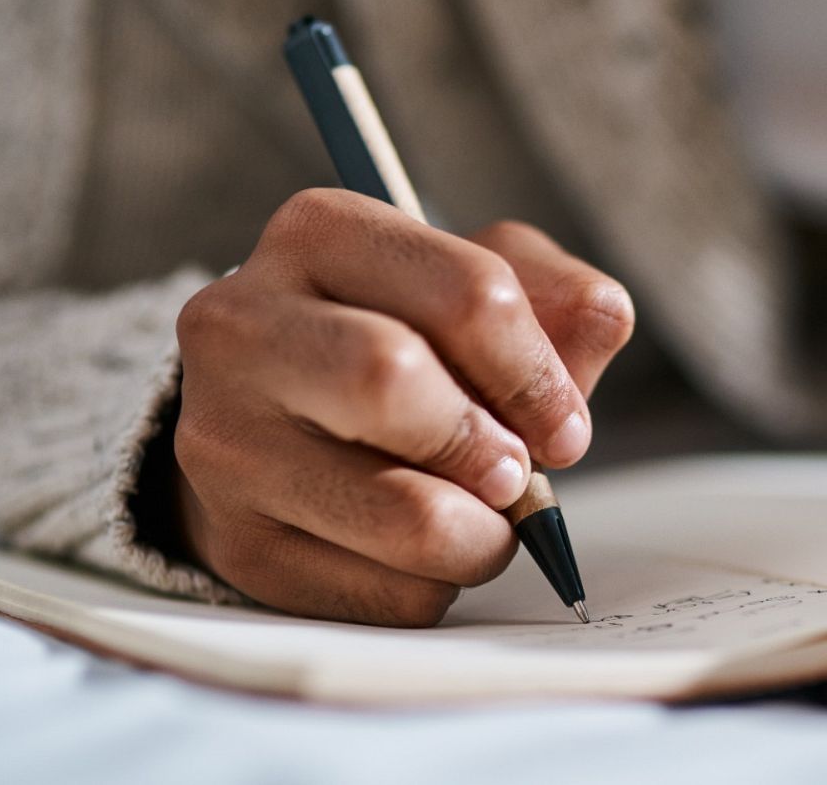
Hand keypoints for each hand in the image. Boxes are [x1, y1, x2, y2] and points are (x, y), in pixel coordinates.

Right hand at [171, 189, 633, 624]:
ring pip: (404, 513)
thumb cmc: (403, 344)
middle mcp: (242, 325)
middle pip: (394, 379)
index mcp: (320, 233)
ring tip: (479, 519)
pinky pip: (384, 593)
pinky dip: (433, 584)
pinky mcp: (236, 543)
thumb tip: (602, 317)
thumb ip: (558, 298)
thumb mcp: (480, 290)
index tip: (564, 426)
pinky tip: (412, 551)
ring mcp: (224, 440)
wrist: (281, 425)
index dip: (539, 375)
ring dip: (481, 535)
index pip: (469, 293)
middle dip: (489, 446)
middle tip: (515, 474)